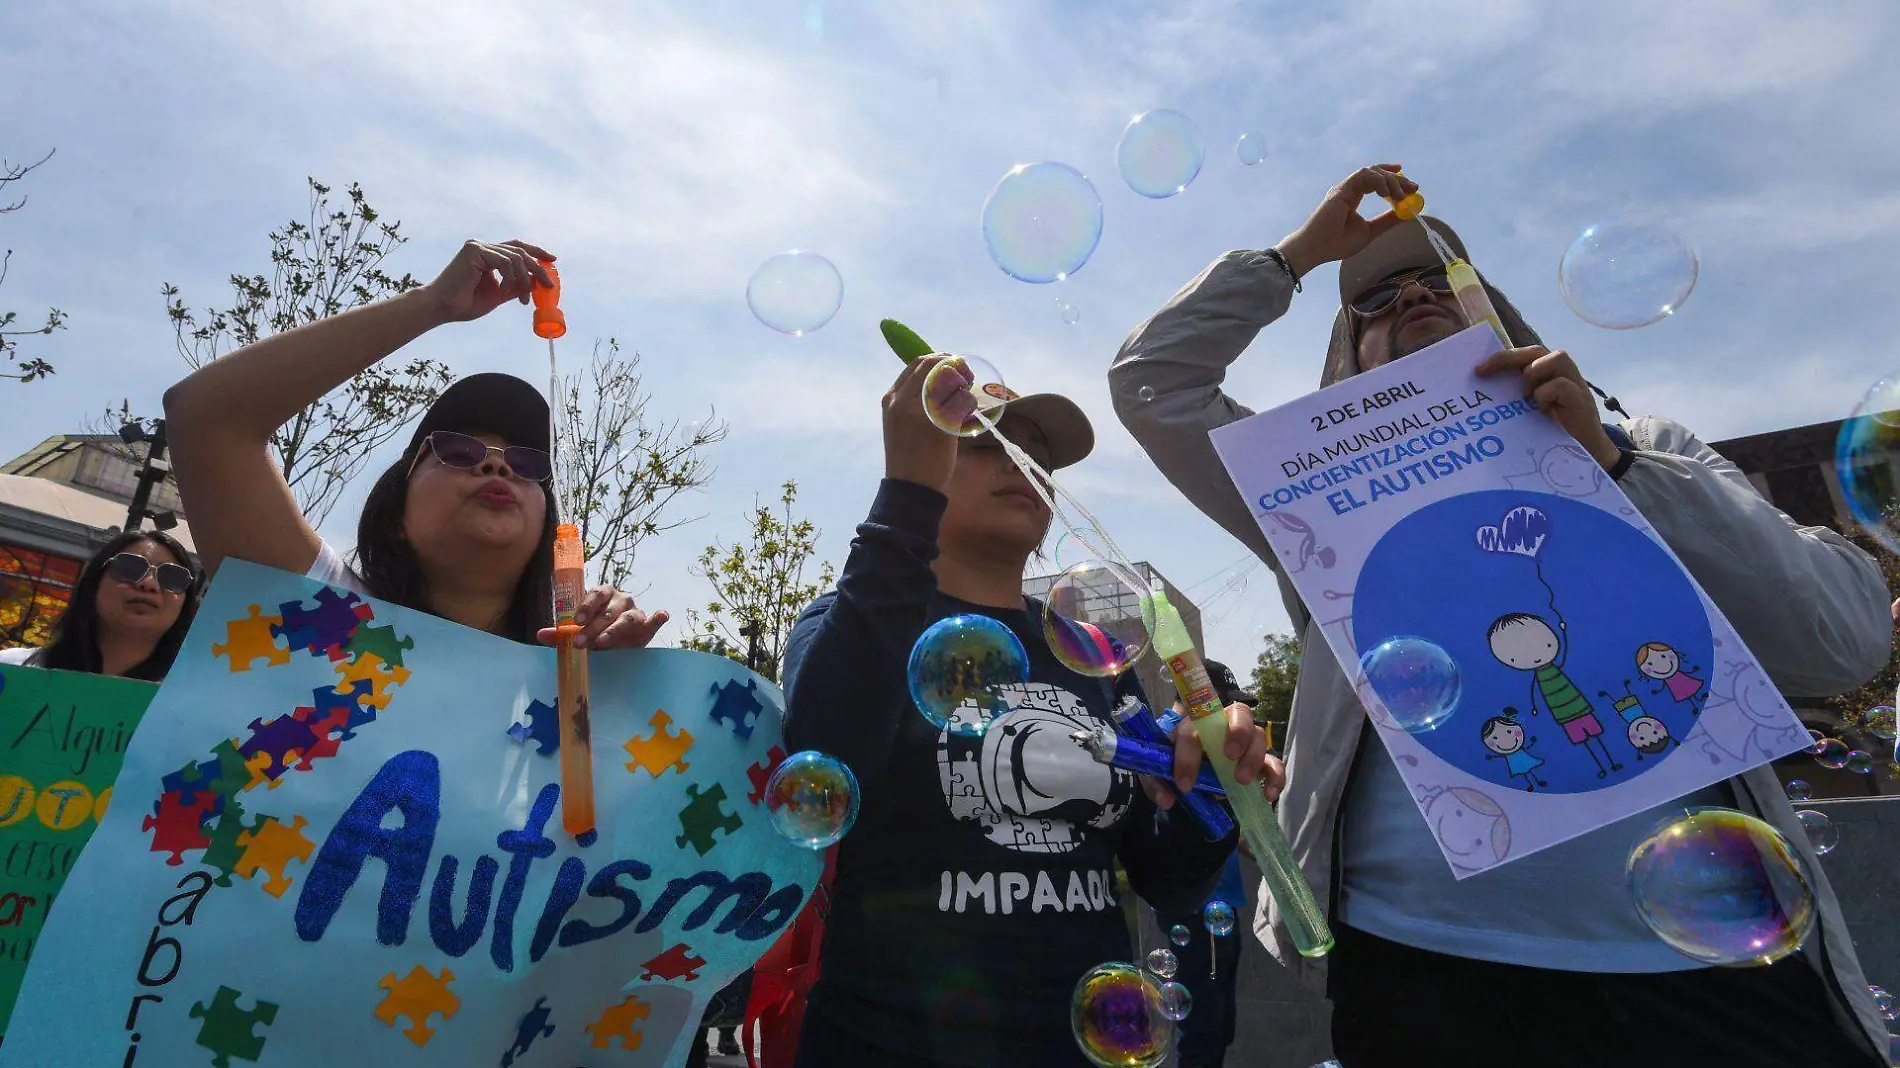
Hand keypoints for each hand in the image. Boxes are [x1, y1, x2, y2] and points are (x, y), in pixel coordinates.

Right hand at [423, 239, 556, 323]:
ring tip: (523, 300)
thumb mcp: (498, 294)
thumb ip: (515, 286)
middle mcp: (483, 246)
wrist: (444, 308)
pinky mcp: (474, 250)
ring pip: (515, 258)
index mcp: (487, 254)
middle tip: (548, 286)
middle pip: (520, 251)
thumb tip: (537, 282)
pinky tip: (505, 292)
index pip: (516, 247)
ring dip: (524, 281)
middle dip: (538, 268)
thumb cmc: (466, 303)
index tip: (552, 260)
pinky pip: (504, 262)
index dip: (536, 251)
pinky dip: (511, 278)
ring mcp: (478, 246)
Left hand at [537, 587, 669, 649]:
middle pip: (608, 611)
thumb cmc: (595, 633)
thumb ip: (561, 634)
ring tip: (603, 642)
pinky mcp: (648, 625)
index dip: (586, 606)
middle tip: (581, 643)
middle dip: (593, 627)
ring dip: (615, 629)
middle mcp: (620, 599)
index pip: (595, 594)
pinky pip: (654, 619)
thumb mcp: (578, 632)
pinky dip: (658, 617)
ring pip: (628, 617)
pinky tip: (660, 616)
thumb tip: (539, 634)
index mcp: (602, 595)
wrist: (620, 645)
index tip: (576, 620)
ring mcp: (636, 611)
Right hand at [883, 354, 962, 494]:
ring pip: (949, 380)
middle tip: (968, 378)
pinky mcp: (938, 425)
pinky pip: (961, 401)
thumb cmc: (910, 456)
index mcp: (892, 398)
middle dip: (955, 366)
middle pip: (934, 365)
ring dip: (964, 386)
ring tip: (967, 400)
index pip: (918, 363)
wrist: (909, 487)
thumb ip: (915, 401)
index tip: (955, 368)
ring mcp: (919, 412)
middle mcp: (902, 401)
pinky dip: (969, 403)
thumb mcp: (902, 423)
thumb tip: (943, 381)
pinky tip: (969, 413)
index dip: (941, 359)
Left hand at [1139, 703, 1282, 809]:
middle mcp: (1223, 725)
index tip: (1184, 784)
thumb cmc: (1173, 763)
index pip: (1192, 729)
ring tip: (1241, 779)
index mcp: (1194, 722)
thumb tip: (1167, 799)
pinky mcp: (1259, 762)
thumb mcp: (1158, 773)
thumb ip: (1156, 783)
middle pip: (1239, 713)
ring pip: (1259, 736)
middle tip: (1229, 756)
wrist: (1187, 772)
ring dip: (1253, 756)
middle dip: (1237, 732)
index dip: (1188, 755)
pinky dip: (1275, 777)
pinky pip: (1274, 764)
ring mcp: (1244, 742)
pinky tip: (1268, 794)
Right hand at [1276, 164, 1418, 277]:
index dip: (1394, 180)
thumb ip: (1386, 220)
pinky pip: (1364, 175)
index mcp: (1353, 197)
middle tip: (1413, 187)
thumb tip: (1406, 212)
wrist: (1318, 249)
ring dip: (1390, 180)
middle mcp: (1348, 189)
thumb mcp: (1370, 231)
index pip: (1376, 181)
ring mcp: (1344, 188)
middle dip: (1398, 178)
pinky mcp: (1341, 189)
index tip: (1411, 187)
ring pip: (1372, 171)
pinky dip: (1378, 180)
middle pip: (1377, 173)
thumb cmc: (1338, 244)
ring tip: (1399, 196)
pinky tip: (1386, 194)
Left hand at [1474, 345, 1621, 469]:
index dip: (1502, 358)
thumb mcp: (1530, 410)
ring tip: (1528, 398)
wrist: (1585, 454)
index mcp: (1548, 374)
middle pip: (1536, 351)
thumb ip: (1517, 396)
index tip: (1478, 371)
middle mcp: (1563, 373)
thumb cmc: (1553, 432)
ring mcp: (1575, 384)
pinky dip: (1546, 396)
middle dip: (1508, 358)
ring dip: (1534, 375)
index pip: (1525, 355)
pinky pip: (1561, 384)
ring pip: (1555, 358)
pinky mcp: (1581, 399)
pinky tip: (1545, 412)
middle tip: (1484, 373)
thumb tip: (1485, 388)